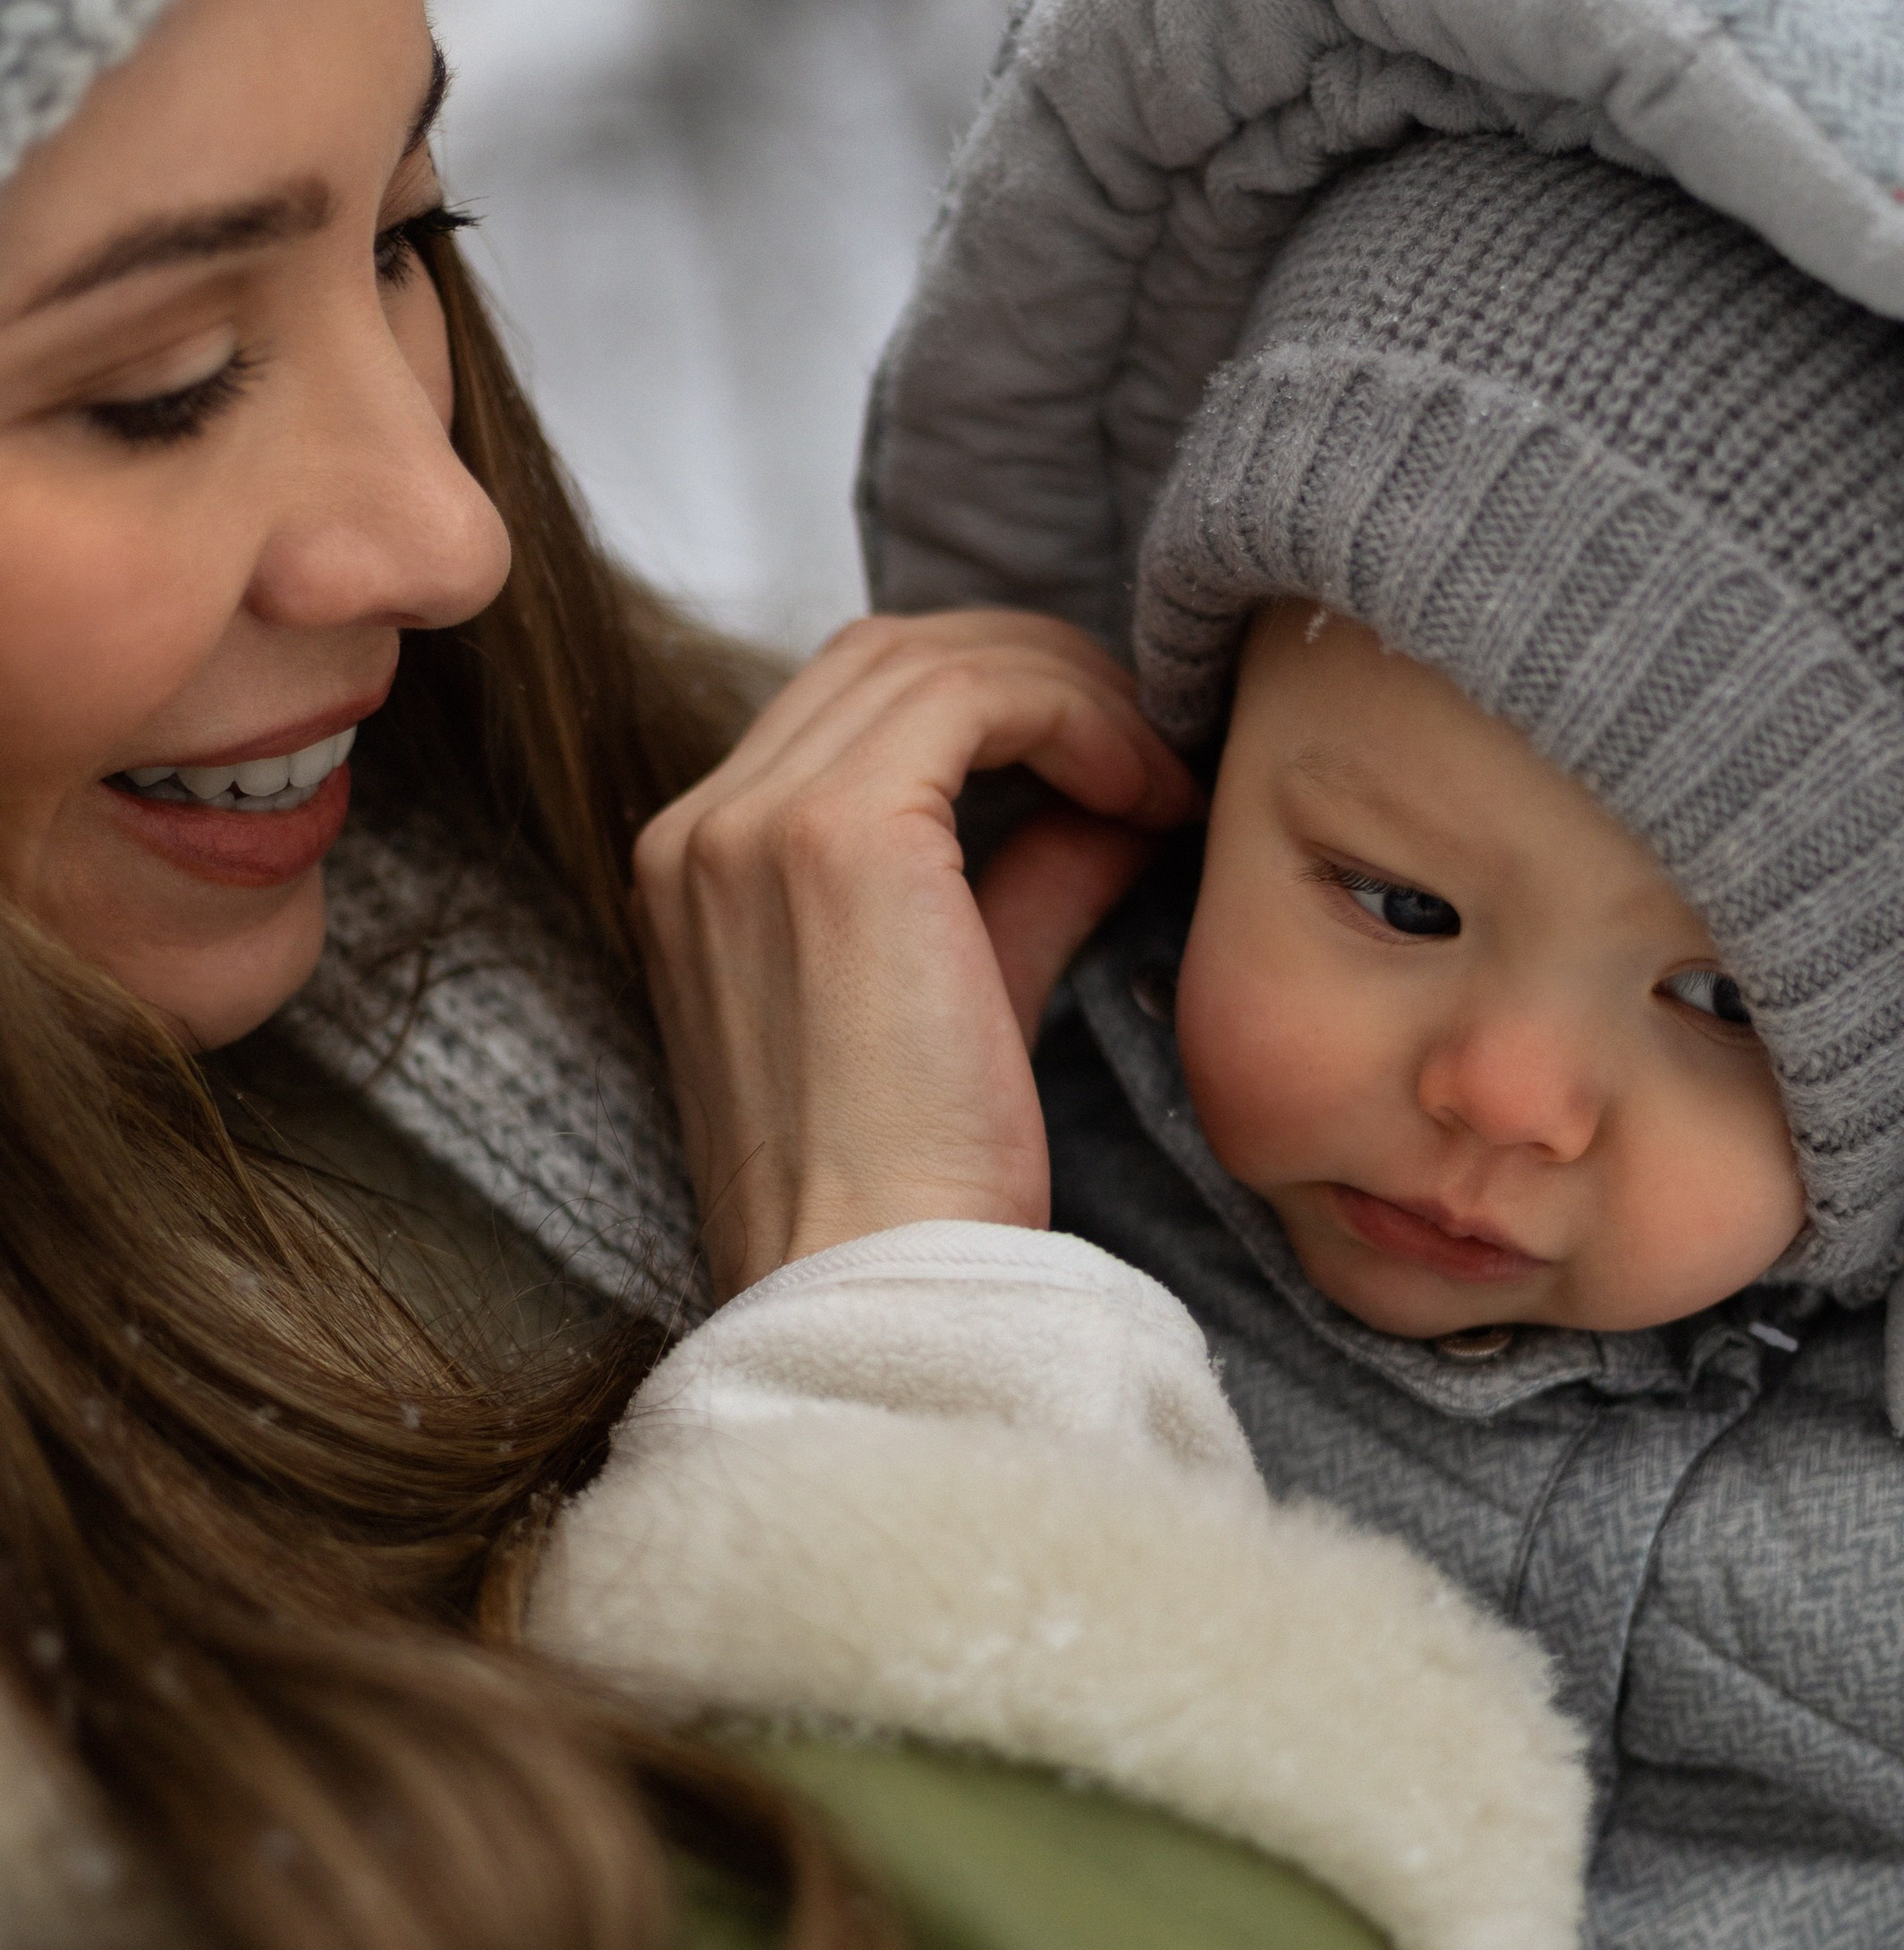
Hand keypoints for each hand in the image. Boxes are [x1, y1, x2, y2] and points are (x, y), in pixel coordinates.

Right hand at [632, 612, 1197, 1299]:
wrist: (876, 1292)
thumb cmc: (921, 1194)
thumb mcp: (970, 1002)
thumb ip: (1021, 883)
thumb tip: (1113, 798)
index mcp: (700, 874)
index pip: (848, 710)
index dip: (994, 703)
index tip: (1105, 760)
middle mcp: (701, 831)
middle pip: (883, 657)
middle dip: (1034, 672)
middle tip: (1149, 739)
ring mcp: (750, 826)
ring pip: (930, 657)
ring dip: (1066, 687)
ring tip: (1158, 766)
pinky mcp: (833, 838)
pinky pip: (974, 697)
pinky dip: (1076, 714)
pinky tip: (1143, 786)